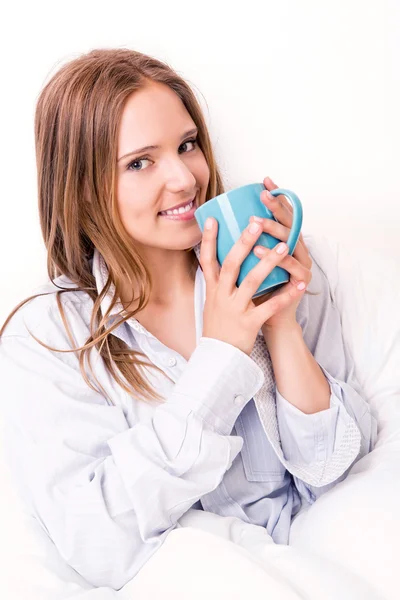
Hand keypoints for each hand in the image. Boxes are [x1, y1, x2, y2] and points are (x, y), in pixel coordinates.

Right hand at [199, 212, 305, 356]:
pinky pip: (270, 308)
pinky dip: (285, 296)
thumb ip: (218, 281)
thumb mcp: (211, 302)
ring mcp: (235, 309)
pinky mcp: (249, 324)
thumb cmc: (218, 327)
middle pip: (231, 264)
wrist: (218, 359)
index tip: (212, 218)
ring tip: (284, 246)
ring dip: (269, 262)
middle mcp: (221, 296)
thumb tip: (221, 257)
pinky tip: (299, 285)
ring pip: (252, 282)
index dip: (208, 239)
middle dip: (244, 242)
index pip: (207, 260)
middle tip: (256, 223)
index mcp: (213, 289)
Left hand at [250, 176, 311, 334]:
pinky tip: (260, 251)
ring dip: (274, 231)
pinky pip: (291, 268)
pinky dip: (277, 259)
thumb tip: (218, 221)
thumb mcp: (248, 264)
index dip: (276, 198)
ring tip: (256, 223)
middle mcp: (298, 251)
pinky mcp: (302, 283)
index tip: (264, 181)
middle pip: (290, 224)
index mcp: (286, 243)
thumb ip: (243, 245)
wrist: (271, 321)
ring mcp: (302, 266)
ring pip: (291, 243)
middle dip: (276, 208)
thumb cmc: (257, 291)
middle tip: (263, 196)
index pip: (283, 215)